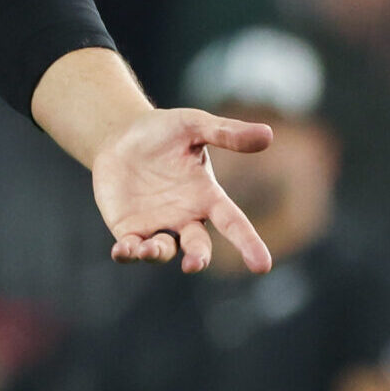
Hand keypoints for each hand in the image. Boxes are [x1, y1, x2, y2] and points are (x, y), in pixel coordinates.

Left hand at [93, 107, 272, 272]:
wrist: (121, 134)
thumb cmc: (164, 130)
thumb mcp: (195, 124)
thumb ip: (227, 133)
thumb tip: (268, 134)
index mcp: (206, 196)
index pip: (233, 223)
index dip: (248, 243)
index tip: (263, 266)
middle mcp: (184, 217)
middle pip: (197, 247)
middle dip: (198, 258)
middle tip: (193, 263)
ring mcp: (156, 226)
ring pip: (163, 251)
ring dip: (158, 253)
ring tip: (149, 249)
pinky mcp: (128, 229)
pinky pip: (130, 250)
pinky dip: (127, 253)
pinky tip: (122, 250)